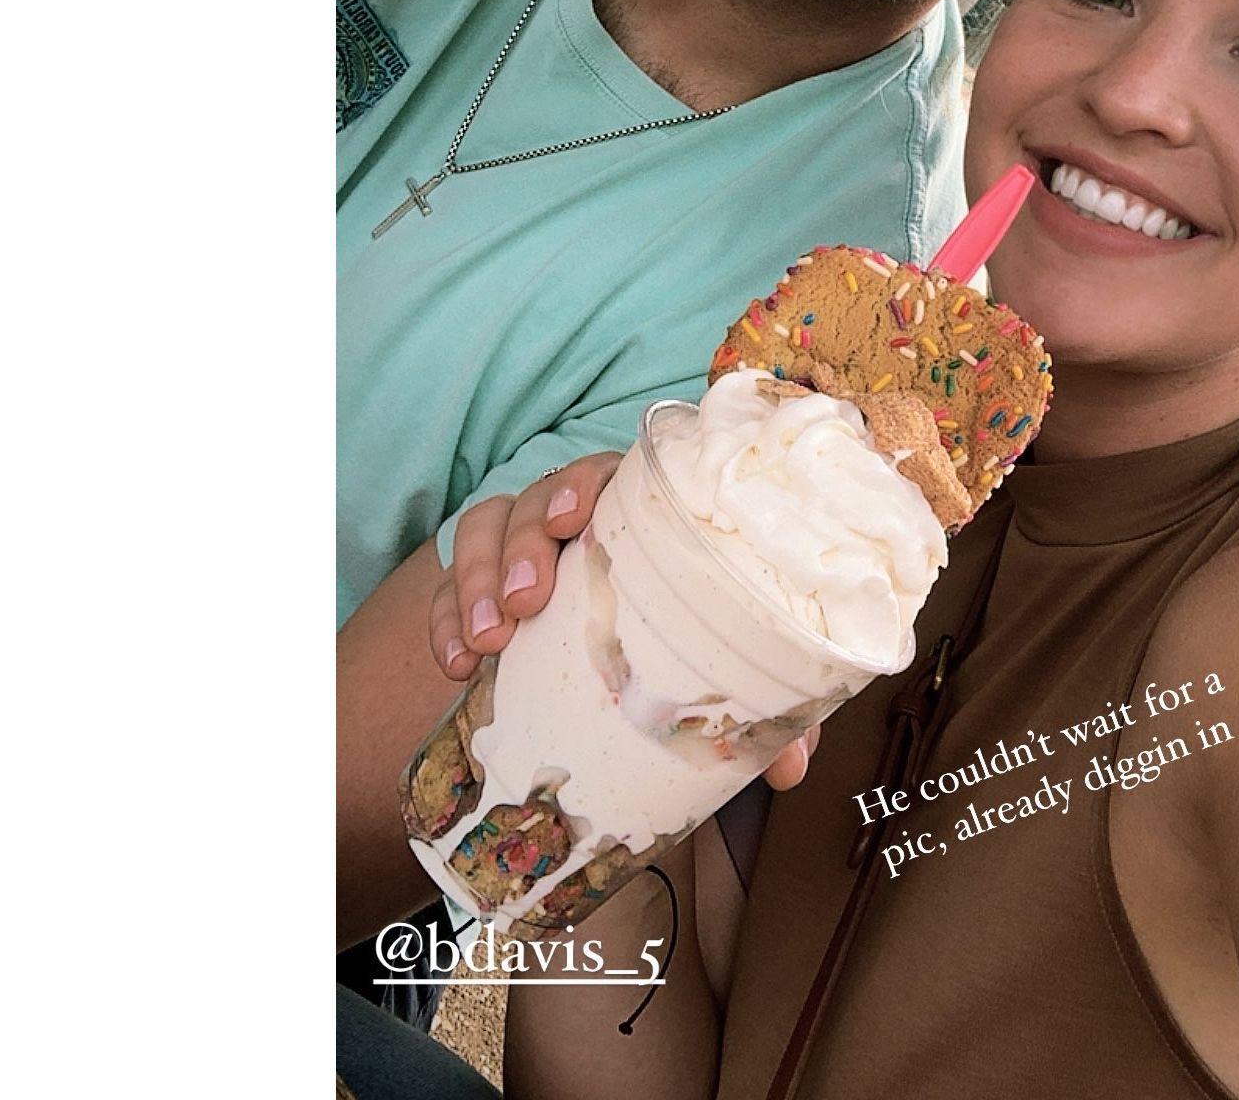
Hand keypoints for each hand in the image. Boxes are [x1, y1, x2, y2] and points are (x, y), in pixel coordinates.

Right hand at [430, 453, 823, 792]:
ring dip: (476, 579)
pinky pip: (448, 589)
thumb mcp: (722, 670)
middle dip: (524, 543)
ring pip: (485, 529)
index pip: (605, 472)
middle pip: (537, 498)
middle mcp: (575, 521)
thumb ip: (758, 702)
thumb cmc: (684, 647)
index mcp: (638, 518)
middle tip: (524, 601)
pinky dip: (445, 619)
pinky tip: (455, 664)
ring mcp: (522, 551)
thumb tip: (793, 765)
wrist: (625, 683)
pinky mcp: (480, 593)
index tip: (577, 517)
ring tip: (485, 642)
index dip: (586, 483)